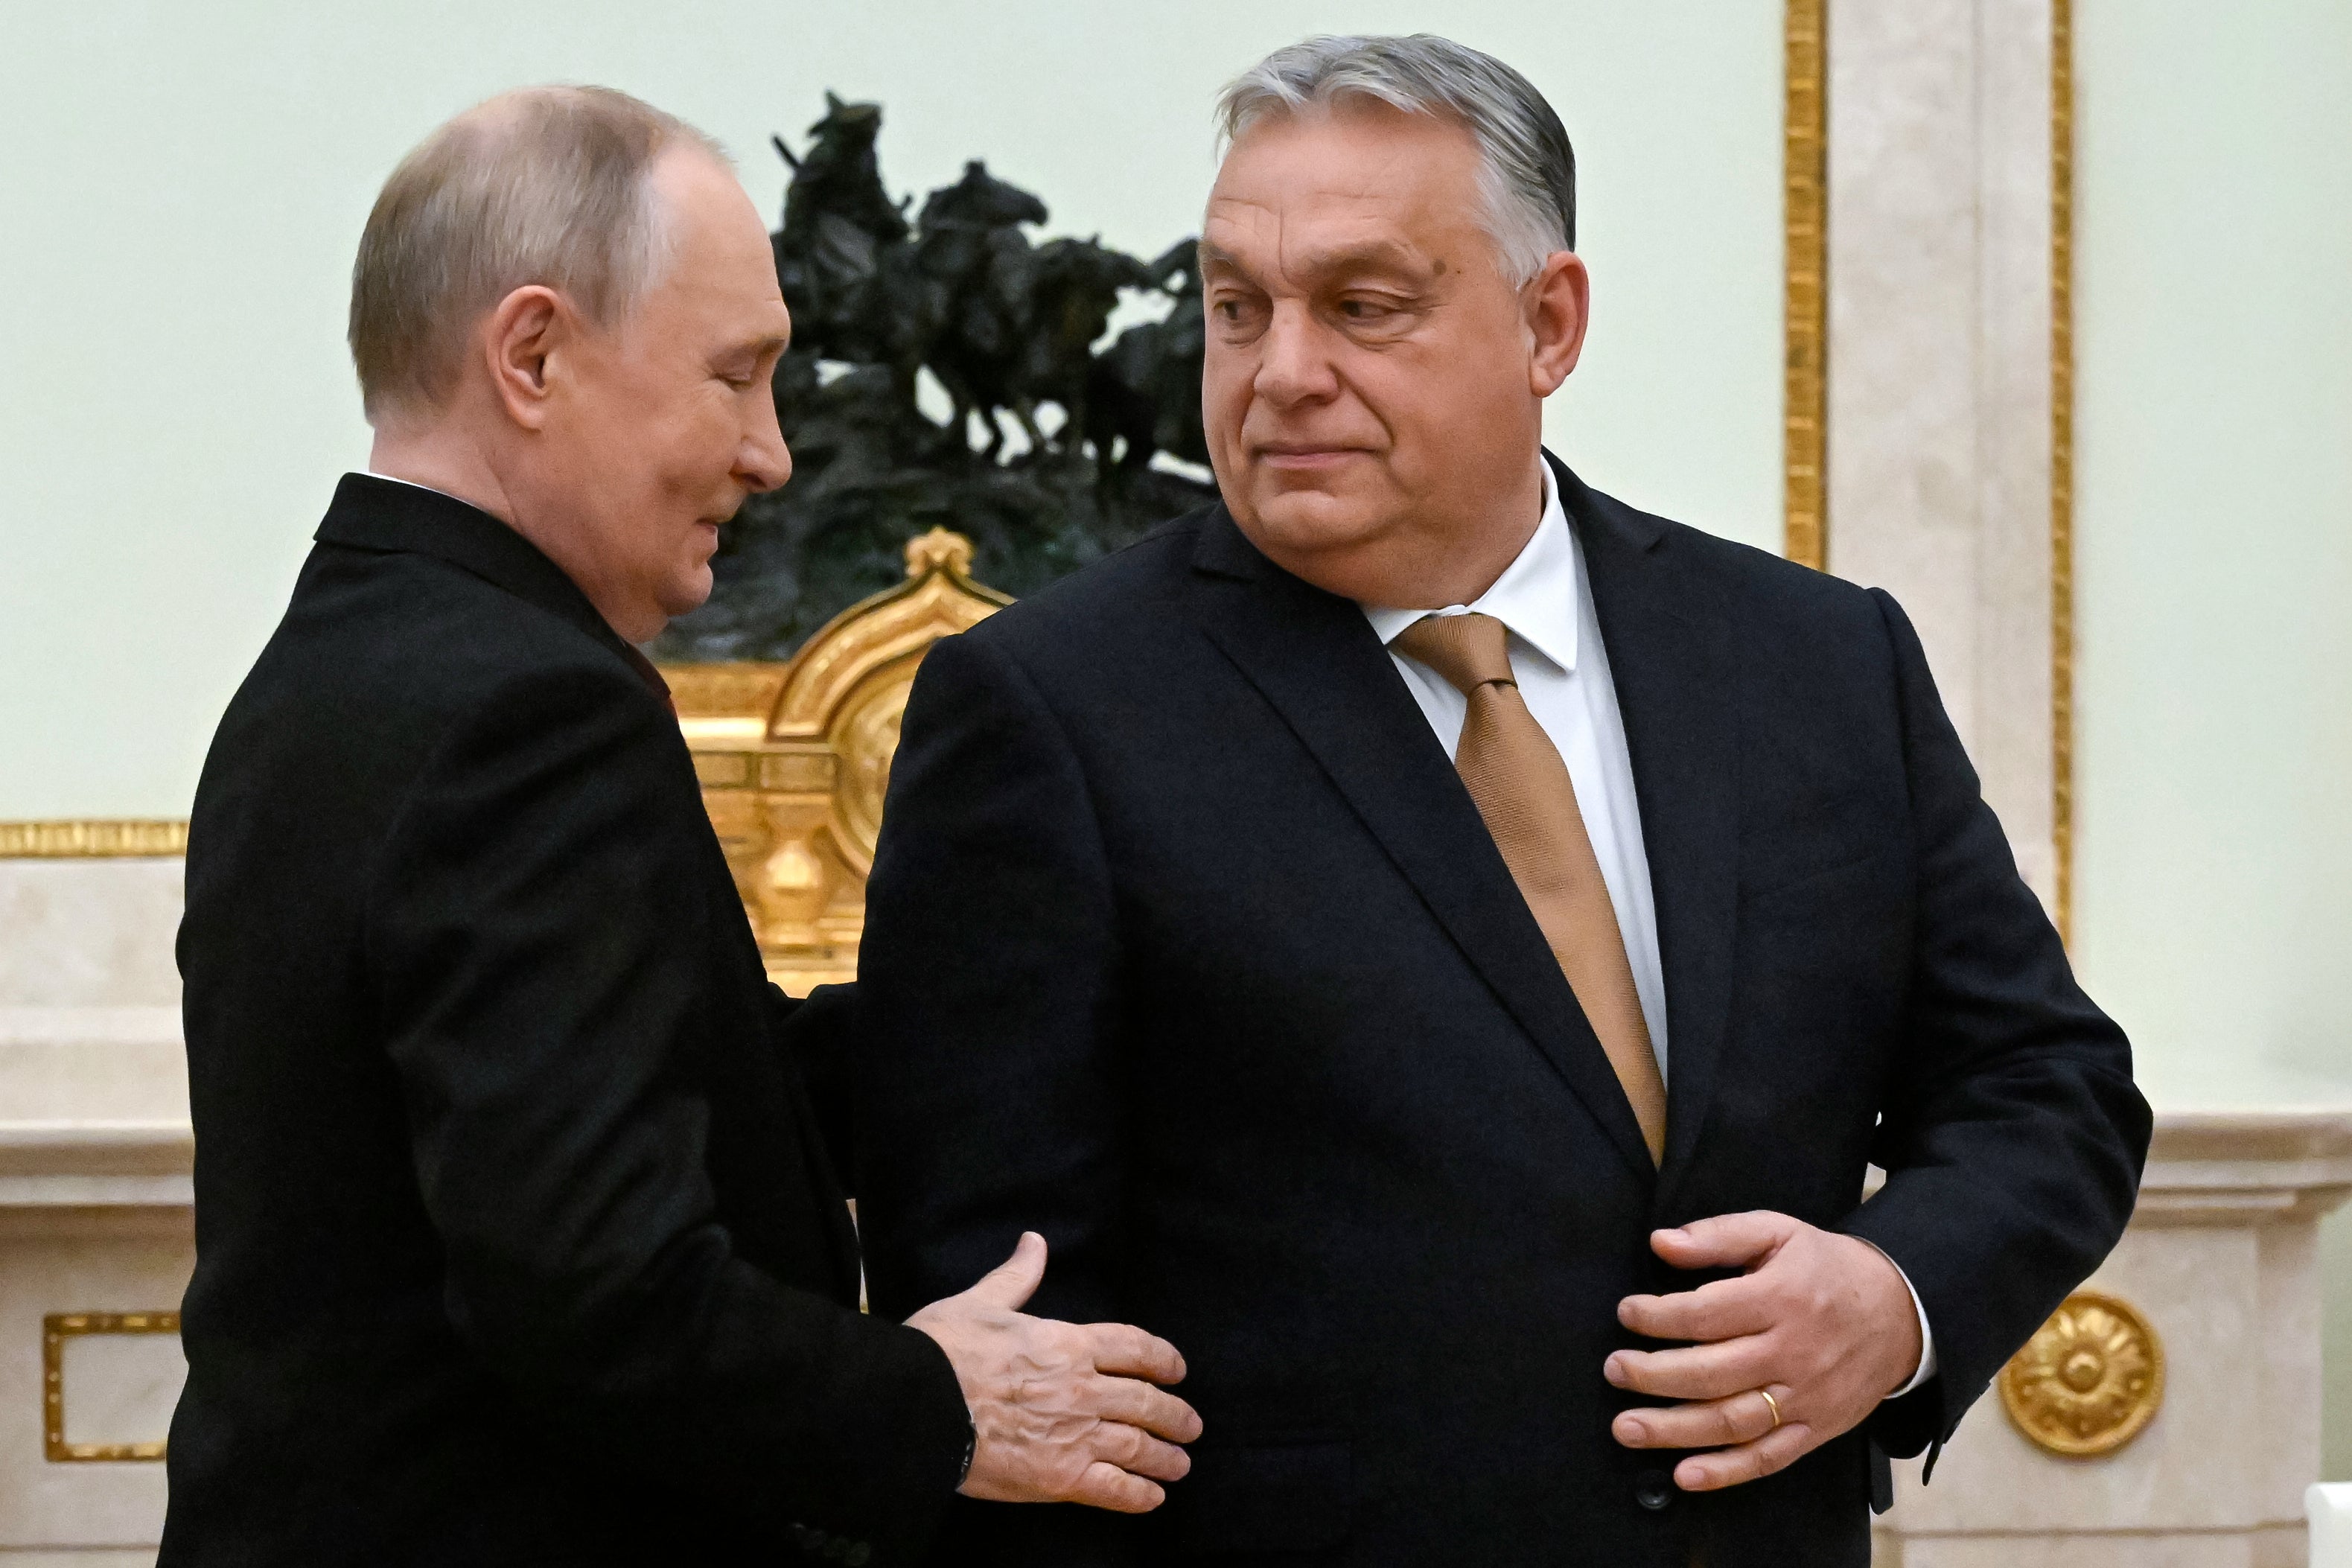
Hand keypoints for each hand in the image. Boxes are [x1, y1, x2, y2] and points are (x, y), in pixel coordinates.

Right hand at [906, 1232, 1202, 1511]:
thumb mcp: (981, 1302)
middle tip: (1192, 1426)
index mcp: (1067, 1343)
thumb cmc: (942, 1351)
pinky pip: (1112, 1489)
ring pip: (1137, 1446)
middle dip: (1175, 1415)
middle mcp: (1081, 1388)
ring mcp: (1074, 1434)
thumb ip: (1017, 1277)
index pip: (1134, 1347)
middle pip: (1145, 1401)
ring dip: (1165, 1457)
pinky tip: (1153, 1498)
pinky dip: (1138, 1495)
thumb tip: (1035, 1242)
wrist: (916, 1406)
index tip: (1178, 1370)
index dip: (1163, 1359)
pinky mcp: (1058, 1477)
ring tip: (1180, 1464)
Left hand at [1605, 1211, 1920, 1491]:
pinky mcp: (1817, 1429)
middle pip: (1712, 1373)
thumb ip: (1718, 1236)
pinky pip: (1769, 1458)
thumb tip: (1661, 1243)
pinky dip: (1726, 1472)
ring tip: (1627, 1427)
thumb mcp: (1777, 1233)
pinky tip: (1686, 1475)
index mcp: (1781, 1298)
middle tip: (1614, 1371)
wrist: (1901, 1312)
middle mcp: (1793, 1352)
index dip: (1658, 1317)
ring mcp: (1806, 1397)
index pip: (1706, 1315)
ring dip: (1674, 1430)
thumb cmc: (1826, 1268)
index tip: (1625, 1313)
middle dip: (1654, 1376)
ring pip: (1733, 1421)